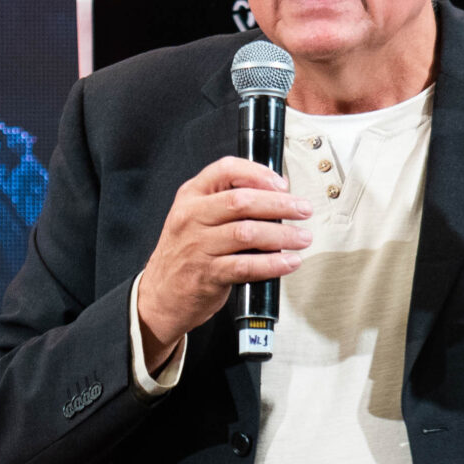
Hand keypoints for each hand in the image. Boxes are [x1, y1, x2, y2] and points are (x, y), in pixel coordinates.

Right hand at [136, 157, 312, 368]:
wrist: (160, 294)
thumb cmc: (185, 253)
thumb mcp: (195, 217)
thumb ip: (226, 202)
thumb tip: (276, 195)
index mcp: (191, 196)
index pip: (225, 170)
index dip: (258, 173)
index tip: (282, 183)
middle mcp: (192, 217)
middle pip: (241, 202)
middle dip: (280, 204)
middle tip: (302, 210)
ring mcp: (198, 246)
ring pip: (247, 233)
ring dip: (281, 235)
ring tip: (302, 238)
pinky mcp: (207, 274)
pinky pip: (246, 266)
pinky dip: (272, 264)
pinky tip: (288, 262)